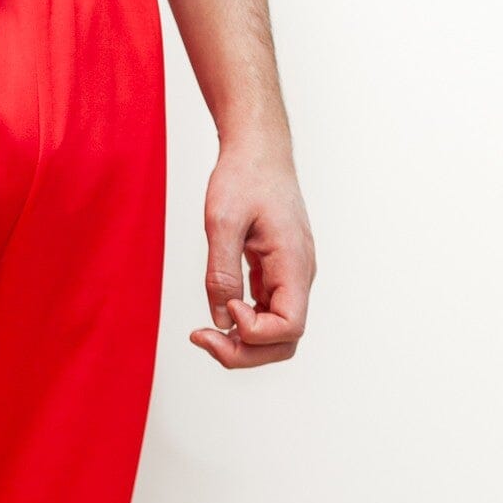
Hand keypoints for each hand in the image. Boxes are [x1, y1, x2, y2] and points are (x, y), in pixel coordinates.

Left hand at [191, 141, 314, 367]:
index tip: (227, 307)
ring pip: (275, 334)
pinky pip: (265, 314)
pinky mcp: (275, 275)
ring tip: (205, 332)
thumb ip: (221, 272)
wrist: (257, 150)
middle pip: (284, 342)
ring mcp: (289, 278)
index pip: (289, 328)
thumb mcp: (222, 221)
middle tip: (203, 337)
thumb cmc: (244, 176)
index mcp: (294, 263)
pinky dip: (240, 325)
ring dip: (241, 343)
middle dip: (245, 352)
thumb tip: (221, 318)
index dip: (255, 333)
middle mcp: (299, 276)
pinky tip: (216, 312)